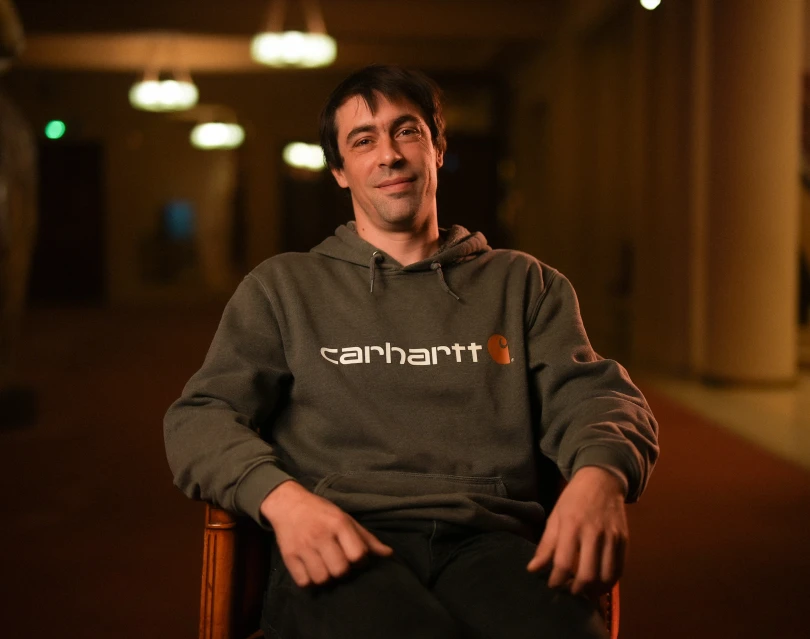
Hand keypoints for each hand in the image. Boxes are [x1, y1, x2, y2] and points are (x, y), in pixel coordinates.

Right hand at [260, 480, 393, 586]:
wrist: (288, 504)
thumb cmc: (321, 512)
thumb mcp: (346, 518)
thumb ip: (366, 538)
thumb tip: (388, 554)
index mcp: (339, 523)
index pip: (358, 554)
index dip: (361, 561)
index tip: (356, 558)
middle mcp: (321, 535)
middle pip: (340, 570)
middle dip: (343, 571)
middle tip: (339, 564)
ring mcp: (303, 546)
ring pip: (322, 578)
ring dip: (326, 578)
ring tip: (325, 568)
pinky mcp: (288, 556)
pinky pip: (303, 582)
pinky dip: (309, 581)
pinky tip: (311, 571)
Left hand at [527, 466, 627, 595]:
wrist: (601, 481)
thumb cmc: (573, 499)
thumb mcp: (555, 517)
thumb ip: (546, 545)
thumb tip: (533, 569)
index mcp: (572, 525)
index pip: (563, 562)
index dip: (556, 580)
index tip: (552, 585)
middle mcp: (594, 533)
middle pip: (587, 574)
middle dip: (576, 590)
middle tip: (568, 590)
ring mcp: (612, 538)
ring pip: (606, 577)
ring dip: (594, 590)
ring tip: (583, 590)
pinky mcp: (624, 541)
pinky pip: (619, 570)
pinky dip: (609, 582)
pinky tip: (598, 583)